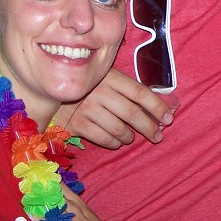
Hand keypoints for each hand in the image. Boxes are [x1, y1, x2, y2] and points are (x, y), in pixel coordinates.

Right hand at [58, 68, 174, 147]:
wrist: (52, 94)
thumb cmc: (88, 87)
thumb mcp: (107, 79)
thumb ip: (130, 89)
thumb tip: (163, 104)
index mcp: (110, 77)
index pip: (140, 93)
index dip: (158, 107)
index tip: (169, 119)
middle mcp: (99, 92)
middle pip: (132, 114)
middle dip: (149, 127)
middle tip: (158, 136)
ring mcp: (87, 108)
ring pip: (119, 129)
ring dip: (130, 137)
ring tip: (131, 137)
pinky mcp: (77, 124)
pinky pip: (104, 139)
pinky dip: (114, 143)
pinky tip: (116, 141)